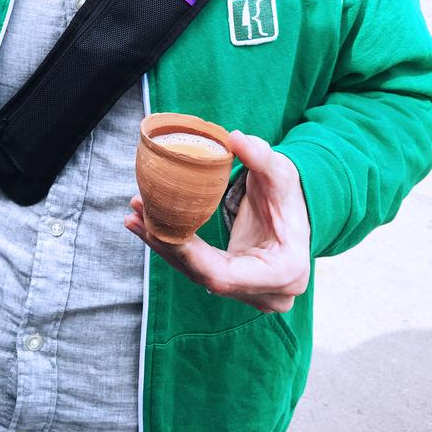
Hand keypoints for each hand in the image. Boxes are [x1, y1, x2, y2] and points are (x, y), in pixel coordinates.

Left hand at [125, 130, 310, 312]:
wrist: (297, 210)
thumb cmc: (290, 193)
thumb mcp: (280, 171)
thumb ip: (261, 156)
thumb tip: (236, 138)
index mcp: (285, 271)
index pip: (225, 276)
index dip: (190, 257)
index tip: (162, 229)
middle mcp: (269, 293)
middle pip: (205, 277)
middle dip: (167, 246)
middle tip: (137, 214)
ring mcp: (252, 293)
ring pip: (197, 274)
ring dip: (164, 246)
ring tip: (134, 215)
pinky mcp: (235, 284)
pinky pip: (199, 269)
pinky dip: (174, 247)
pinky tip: (147, 226)